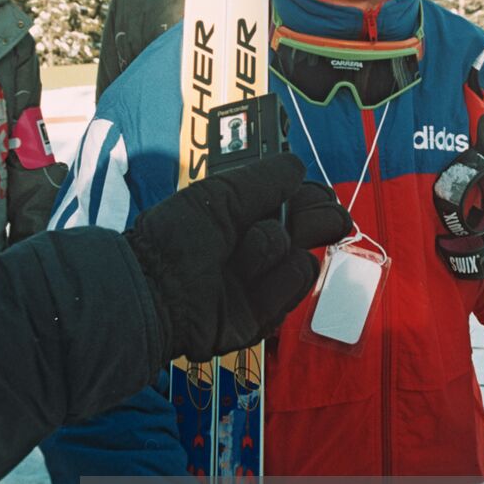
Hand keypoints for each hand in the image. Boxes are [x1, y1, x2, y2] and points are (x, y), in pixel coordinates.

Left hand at [126, 153, 351, 360]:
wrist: (154, 286)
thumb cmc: (177, 236)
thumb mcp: (221, 194)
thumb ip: (264, 179)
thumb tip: (297, 166)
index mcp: (245, 219)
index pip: (294, 206)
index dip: (312, 198)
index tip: (323, 195)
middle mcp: (257, 252)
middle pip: (309, 233)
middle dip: (320, 220)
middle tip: (330, 216)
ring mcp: (261, 285)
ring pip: (303, 260)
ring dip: (275, 250)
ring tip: (243, 253)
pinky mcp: (263, 317)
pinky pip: (293, 289)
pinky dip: (278, 281)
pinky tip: (251, 278)